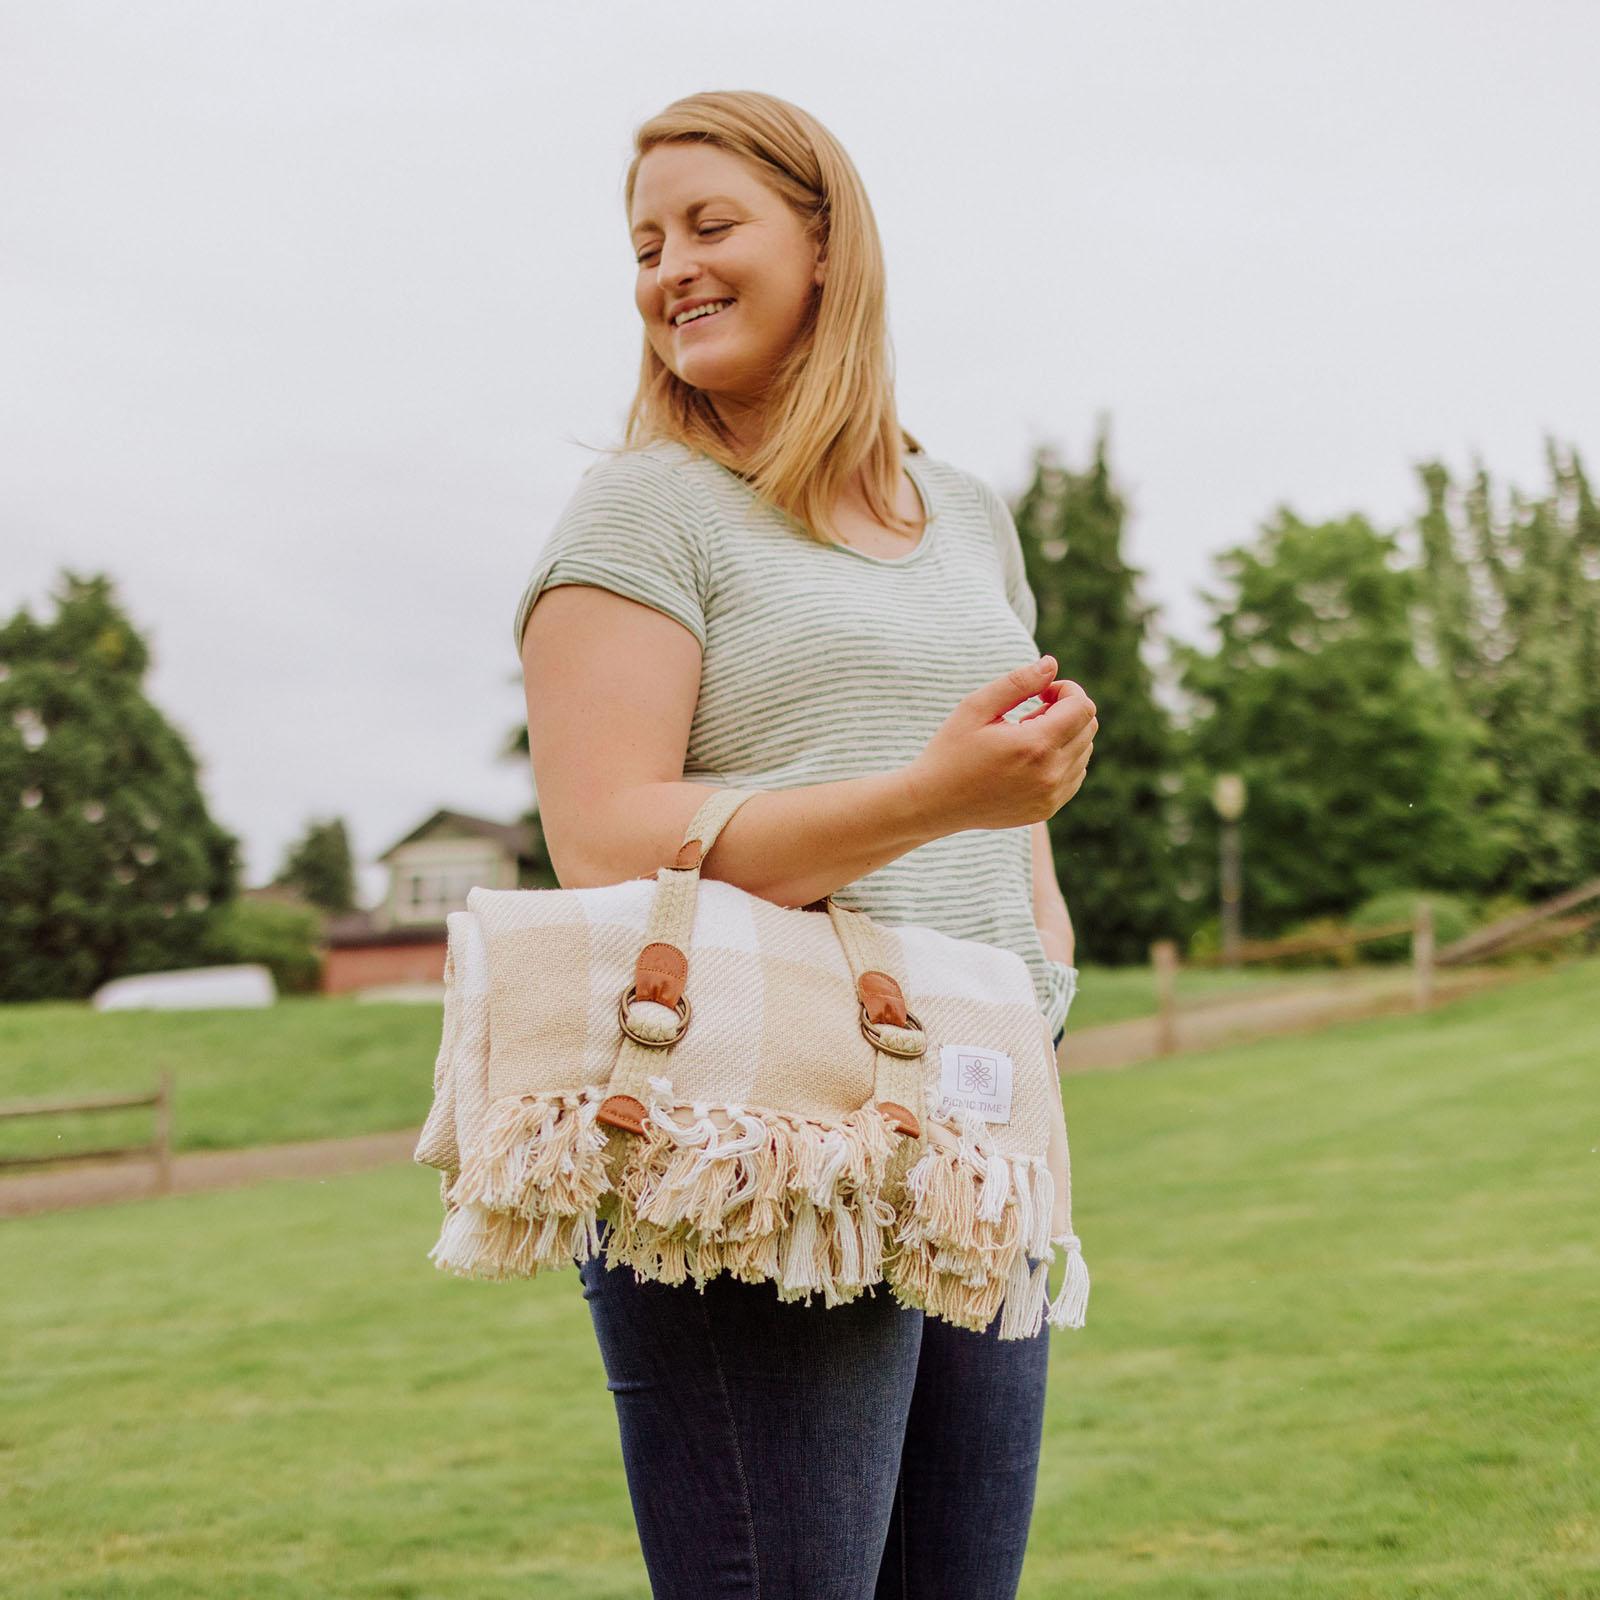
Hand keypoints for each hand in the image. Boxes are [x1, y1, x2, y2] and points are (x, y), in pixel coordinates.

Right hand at [901, 655, 1096, 834]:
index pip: (1082, 707)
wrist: (934, 804)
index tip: (1040, 693)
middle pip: (1088, 727)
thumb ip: (1017, 682)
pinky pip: (1075, 774)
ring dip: (1063, 735)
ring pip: (1084, 750)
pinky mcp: (1048, 809)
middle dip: (1066, 711)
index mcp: (1035, 746)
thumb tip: (1051, 664)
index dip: (1065, 690)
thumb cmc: (951, 750)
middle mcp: (1051, 774)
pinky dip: (1061, 759)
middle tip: (1029, 714)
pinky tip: (1028, 759)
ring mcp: (1051, 796)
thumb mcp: (976, 707)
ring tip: (1025, 738)